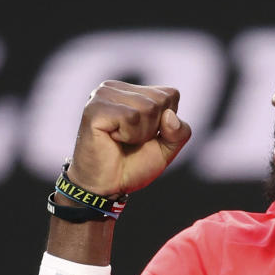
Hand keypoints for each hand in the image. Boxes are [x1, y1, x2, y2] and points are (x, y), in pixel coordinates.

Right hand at [67, 80, 191, 195]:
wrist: (106, 187)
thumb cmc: (132, 165)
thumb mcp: (167, 148)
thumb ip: (180, 132)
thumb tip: (169, 115)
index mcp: (131, 91)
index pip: (170, 94)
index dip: (166, 122)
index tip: (145, 135)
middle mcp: (115, 87)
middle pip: (160, 100)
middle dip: (153, 128)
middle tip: (131, 141)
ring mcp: (102, 95)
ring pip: (147, 108)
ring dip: (140, 134)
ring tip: (121, 140)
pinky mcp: (95, 108)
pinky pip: (131, 117)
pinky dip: (129, 135)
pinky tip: (113, 139)